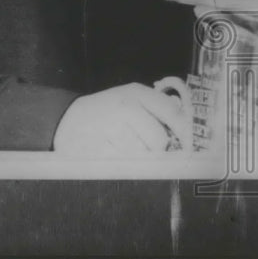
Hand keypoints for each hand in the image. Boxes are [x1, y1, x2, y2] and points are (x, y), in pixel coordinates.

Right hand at [52, 82, 189, 154]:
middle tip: (148, 146)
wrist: (68, 120)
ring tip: (125, 147)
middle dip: (158, 149)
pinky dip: (122, 164)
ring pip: (141, 156)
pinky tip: (113, 153)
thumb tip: (180, 109)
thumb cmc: (109, 110)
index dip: (184, 129)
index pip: (170, 111)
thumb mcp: (133, 98)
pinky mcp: (95, 148)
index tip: (189, 142)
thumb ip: (158, 104)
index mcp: (136, 93)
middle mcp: (123, 107)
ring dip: (139, 158)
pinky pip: (122, 165)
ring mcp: (107, 128)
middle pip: (158, 140)